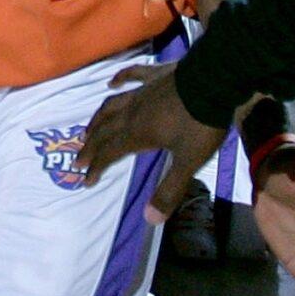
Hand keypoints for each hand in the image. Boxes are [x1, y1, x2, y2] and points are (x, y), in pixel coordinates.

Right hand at [77, 61, 225, 223]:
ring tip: (89, 129)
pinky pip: (132, 75)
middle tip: (78, 159)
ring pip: (113, 106)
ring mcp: (143, 92)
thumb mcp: (188, 161)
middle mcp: (133, 113)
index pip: (110, 153)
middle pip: (105, 130)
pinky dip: (120, 79)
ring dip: (98, 119)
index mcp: (138, 134)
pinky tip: (112, 82)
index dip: (96, 167)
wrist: (216, 81)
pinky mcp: (156, 76)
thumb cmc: (201, 124)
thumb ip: (169, 189)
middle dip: (90, 147)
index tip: (85, 180)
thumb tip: (150, 219)